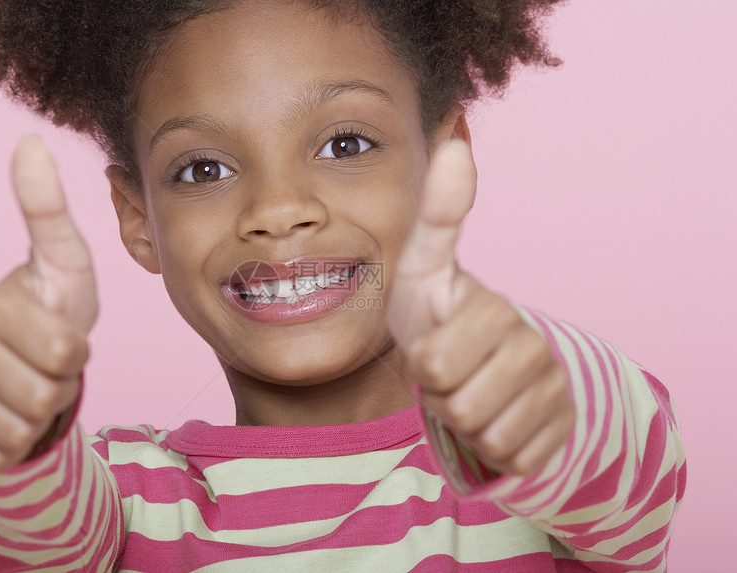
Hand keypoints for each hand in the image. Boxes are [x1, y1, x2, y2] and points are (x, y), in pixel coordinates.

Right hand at [0, 136, 97, 471]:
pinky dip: (19, 442)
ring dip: (44, 414)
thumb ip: (49, 211)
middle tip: (52, 365)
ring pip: (24, 428)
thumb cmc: (57, 311)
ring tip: (35, 383)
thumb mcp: (68, 264)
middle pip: (44, 395)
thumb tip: (30, 141)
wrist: (33, 368)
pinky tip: (10, 413)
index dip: (78, 352)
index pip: (64, 351)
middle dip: (63, 384)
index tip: (62, 333)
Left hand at [387, 139, 574, 476]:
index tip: (436, 339)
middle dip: (437, 394)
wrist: (479, 372)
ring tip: (466, 389)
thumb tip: (456, 140)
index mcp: (494, 309)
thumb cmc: (440, 318)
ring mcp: (552, 391)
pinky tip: (492, 415)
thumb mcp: (425, 270)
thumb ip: (439, 215)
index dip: (422, 362)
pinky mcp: (559, 432)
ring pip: (479, 434)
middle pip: (454, 404)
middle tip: (445, 372)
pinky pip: (506, 457)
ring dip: (460, 421)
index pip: (434, 364)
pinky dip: (488, 446)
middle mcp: (532, 345)